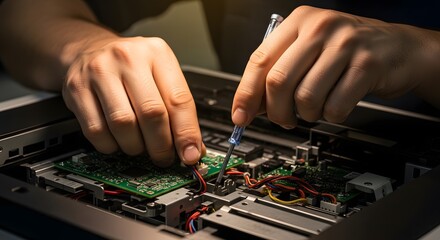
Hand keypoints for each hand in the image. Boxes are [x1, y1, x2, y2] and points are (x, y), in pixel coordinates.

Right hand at [62, 36, 202, 166]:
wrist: (89, 49)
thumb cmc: (131, 66)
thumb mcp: (160, 76)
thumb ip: (178, 109)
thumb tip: (192, 148)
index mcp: (157, 54)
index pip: (179, 99)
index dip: (187, 133)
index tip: (190, 155)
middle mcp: (128, 58)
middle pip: (151, 113)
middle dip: (161, 145)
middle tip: (163, 157)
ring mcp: (99, 72)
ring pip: (123, 124)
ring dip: (135, 147)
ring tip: (140, 147)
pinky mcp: (76, 89)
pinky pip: (96, 131)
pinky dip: (111, 145)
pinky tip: (117, 141)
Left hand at [232, 6, 435, 127]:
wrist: (398, 47)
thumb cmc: (347, 51)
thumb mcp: (308, 51)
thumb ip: (279, 73)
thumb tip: (251, 106)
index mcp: (298, 23)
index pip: (259, 60)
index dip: (246, 93)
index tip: (240, 116)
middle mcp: (319, 28)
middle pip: (278, 81)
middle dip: (275, 111)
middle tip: (282, 119)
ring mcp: (345, 45)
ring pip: (305, 97)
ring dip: (306, 115)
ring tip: (314, 109)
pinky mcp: (367, 65)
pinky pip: (335, 106)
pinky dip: (331, 116)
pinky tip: (335, 106)